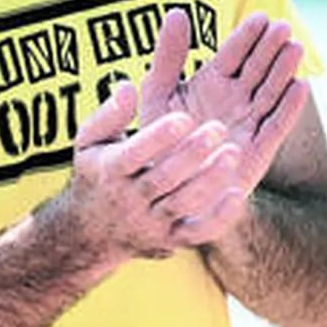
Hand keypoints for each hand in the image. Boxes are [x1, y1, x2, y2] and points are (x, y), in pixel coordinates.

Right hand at [68, 82, 245, 259]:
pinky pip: (197, 233)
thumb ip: (109, 114)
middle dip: (191, 155)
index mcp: (111, 170)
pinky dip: (218, 219)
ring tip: (232, 153)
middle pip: (163, 178)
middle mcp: (130, 199)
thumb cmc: (97, 174)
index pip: (134, 154)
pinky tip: (237, 195)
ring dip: (209, 181)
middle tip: (218, 129)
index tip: (182, 117)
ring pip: (183, 203)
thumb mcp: (90, 142)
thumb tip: (127, 87)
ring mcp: (151, 222)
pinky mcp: (170, 239)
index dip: (157, 137)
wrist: (90, 232)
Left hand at [140, 10, 309, 193]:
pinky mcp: (258, 150)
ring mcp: (248, 122)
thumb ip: (167, 57)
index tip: (259, 18)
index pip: (233, 54)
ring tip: (293, 48)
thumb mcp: (157, 94)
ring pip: (270, 92)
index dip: (246, 37)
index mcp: (211, 83)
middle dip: (269, 48)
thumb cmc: (156, 140)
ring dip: (284, 71)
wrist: (162, 188)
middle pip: (257, 68)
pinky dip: (288, 109)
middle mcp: (233, 100)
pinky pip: (276, 126)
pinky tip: (300, 87)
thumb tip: (177, 13)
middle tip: (281, 27)